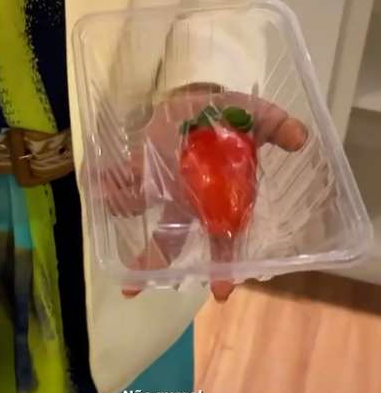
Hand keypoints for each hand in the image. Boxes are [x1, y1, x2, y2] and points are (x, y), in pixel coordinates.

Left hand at [88, 85, 307, 300]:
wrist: (192, 99)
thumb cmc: (221, 116)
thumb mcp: (250, 114)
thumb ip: (274, 125)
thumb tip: (300, 138)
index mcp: (214, 198)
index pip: (222, 240)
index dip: (223, 267)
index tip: (221, 293)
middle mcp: (183, 199)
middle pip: (168, 239)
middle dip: (153, 260)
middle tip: (133, 290)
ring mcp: (155, 184)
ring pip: (136, 209)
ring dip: (122, 210)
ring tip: (115, 209)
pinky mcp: (133, 164)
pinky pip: (113, 178)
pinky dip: (100, 181)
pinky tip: (93, 182)